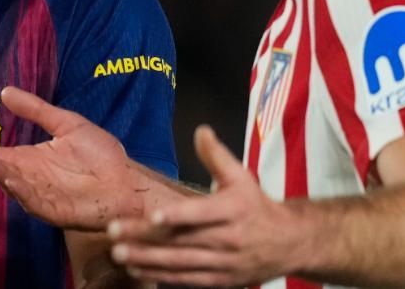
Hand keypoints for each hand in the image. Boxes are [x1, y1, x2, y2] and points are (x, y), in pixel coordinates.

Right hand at [0, 86, 153, 230]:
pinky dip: (14, 186)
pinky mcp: (49, 209)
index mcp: (28, 158)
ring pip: (6, 182)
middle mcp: (27, 177)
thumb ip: (36, 109)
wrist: (127, 182)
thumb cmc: (101, 155)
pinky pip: (27, 197)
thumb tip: (5, 90)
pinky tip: (5, 173)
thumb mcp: (66, 123)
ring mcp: (36, 194)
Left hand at [106, 125, 300, 285]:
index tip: (154, 215)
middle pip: (182, 240)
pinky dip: (161, 277)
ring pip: (180, 263)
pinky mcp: (220, 280)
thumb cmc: (257, 206)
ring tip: (119, 254)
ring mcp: (223, 263)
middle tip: (115, 233)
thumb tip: (200, 130)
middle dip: (146, 238)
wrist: (289, 244)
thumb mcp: (242, 177)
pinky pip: (186, 280)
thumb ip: (216, 156)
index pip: (202, 214)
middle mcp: (228, 238)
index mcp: (233, 209)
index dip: (179, 216)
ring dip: (147, 260)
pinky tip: (137, 271)